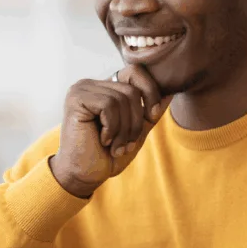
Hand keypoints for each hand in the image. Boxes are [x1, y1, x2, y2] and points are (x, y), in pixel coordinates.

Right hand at [50, 65, 171, 197]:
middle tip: (125, 144)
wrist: (83, 175)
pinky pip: (109, 105)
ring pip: (122, 98)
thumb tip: (170, 93)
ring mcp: (81, 89)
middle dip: (135, 121)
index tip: (151, 117)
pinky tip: (102, 141)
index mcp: (104, 88)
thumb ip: (149, 112)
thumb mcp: (135, 132)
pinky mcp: (76, 99)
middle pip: (132, 90)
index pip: (135, 72)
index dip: (150, 93)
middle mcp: (91, 84)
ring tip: (114, 146)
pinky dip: (112, 128)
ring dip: (124, 129)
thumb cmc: (106, 156)